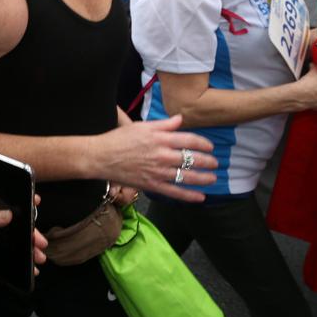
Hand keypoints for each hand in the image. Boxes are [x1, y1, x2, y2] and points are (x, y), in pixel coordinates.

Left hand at [0, 194, 47, 274]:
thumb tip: (8, 215)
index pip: (12, 198)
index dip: (26, 200)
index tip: (36, 201)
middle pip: (19, 223)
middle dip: (32, 233)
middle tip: (42, 243)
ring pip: (17, 237)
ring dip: (29, 247)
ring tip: (38, 258)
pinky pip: (9, 247)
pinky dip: (19, 256)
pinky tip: (27, 264)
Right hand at [95, 115, 216, 202]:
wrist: (101, 157)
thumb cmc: (119, 139)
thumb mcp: (142, 126)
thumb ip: (164, 124)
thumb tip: (180, 120)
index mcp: (160, 139)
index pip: (190, 140)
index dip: (204, 144)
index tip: (210, 146)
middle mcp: (162, 155)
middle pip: (192, 159)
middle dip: (208, 161)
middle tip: (215, 163)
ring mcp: (158, 172)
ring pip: (187, 176)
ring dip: (204, 178)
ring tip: (213, 178)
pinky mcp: (152, 185)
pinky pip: (175, 192)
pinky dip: (189, 196)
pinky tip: (201, 197)